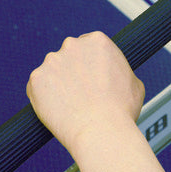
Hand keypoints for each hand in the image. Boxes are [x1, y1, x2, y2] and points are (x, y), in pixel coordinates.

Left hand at [26, 31, 144, 156]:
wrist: (101, 131)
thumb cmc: (121, 110)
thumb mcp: (134, 82)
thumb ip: (119, 71)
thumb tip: (115, 75)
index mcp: (98, 40)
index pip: (87, 45)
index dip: (89, 63)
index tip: (90, 76)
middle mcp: (73, 44)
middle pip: (69, 54)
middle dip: (72, 70)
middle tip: (80, 92)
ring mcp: (52, 60)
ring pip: (52, 71)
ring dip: (58, 83)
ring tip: (70, 105)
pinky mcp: (36, 78)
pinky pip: (37, 87)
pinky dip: (44, 97)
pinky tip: (58, 110)